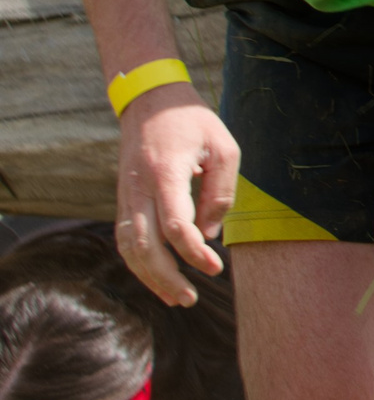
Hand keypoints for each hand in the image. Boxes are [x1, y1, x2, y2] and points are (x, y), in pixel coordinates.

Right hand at [113, 84, 236, 304]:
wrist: (150, 101)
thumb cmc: (194, 122)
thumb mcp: (224, 146)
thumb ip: (220, 192)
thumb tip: (209, 234)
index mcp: (165, 173)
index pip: (175, 225)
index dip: (194, 252)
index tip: (215, 268)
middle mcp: (138, 188)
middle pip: (144, 246)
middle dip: (166, 278)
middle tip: (191, 298)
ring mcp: (125, 195)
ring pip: (129, 247)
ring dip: (149, 277)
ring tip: (176, 297)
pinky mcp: (123, 199)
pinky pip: (125, 238)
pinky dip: (138, 262)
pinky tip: (157, 277)